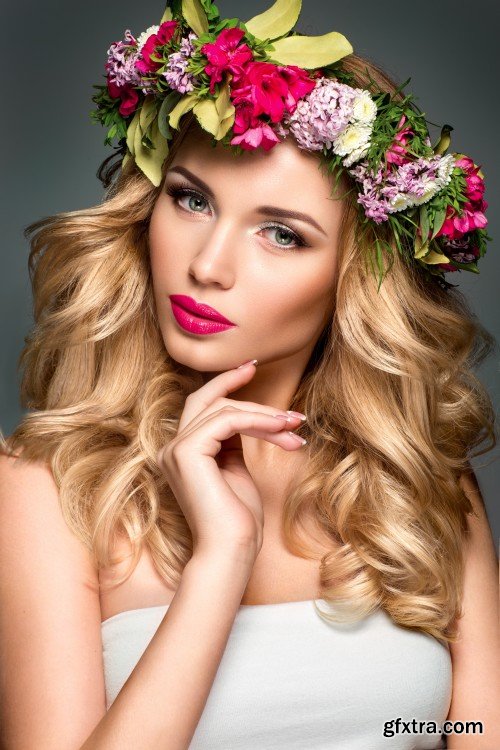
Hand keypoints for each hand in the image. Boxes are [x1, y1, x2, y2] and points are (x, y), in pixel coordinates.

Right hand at [156, 361, 305, 559]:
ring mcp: (176, 449)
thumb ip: (234, 442)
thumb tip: (249, 417)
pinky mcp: (187, 452)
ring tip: (295, 425)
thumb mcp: (237, 470)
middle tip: (268, 379)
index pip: (202, 408)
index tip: (250, 370)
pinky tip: (281, 430)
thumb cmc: (238, 519)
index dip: (224, 385)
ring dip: (265, 415)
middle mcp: (172, 448)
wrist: (232, 550)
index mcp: (182, 452)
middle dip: (236, 383)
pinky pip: (227, 420)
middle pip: (206, 400)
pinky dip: (258, 421)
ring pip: (224, 409)